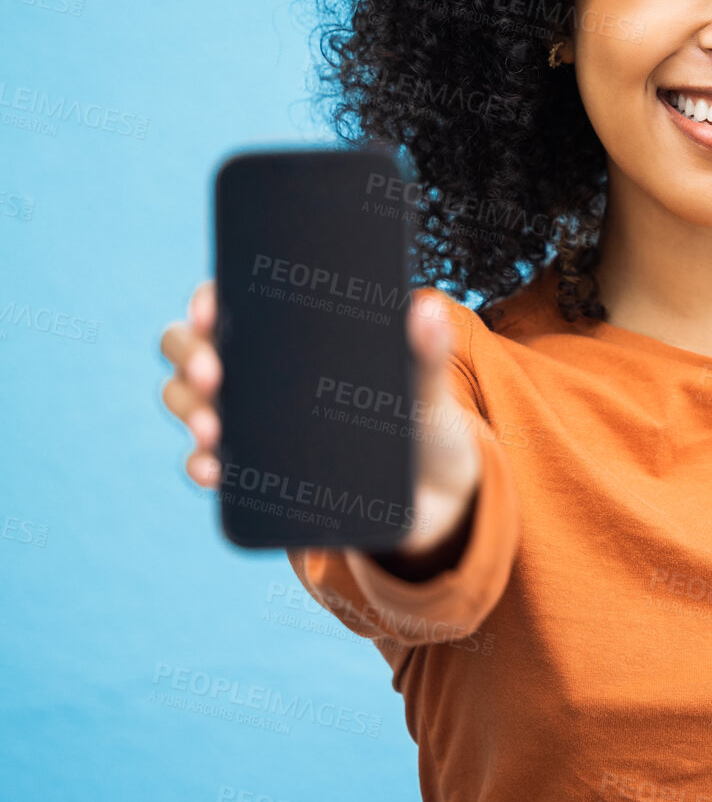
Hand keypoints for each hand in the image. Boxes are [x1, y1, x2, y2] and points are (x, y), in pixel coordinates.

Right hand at [158, 282, 482, 562]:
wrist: (433, 501)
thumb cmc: (422, 428)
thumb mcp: (427, 394)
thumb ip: (428, 354)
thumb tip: (428, 309)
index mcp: (295, 337)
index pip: (235, 302)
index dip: (209, 300)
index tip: (212, 311)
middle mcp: (260, 372)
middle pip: (193, 348)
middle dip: (190, 356)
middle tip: (214, 375)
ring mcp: (249, 421)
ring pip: (188, 401)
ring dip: (188, 411)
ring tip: (214, 431)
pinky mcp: (252, 471)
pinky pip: (206, 462)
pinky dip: (199, 465)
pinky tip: (212, 471)